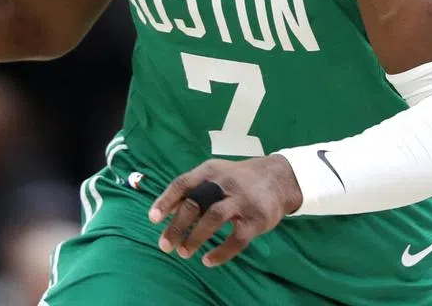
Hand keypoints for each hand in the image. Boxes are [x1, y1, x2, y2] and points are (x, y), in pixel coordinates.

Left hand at [148, 155, 302, 266]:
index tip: (153, 219)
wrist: (278, 178)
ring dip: (195, 237)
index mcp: (209, 171)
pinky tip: (208, 260)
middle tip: (164, 245)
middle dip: (177, 226)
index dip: (166, 201)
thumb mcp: (214, 174)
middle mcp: (224, 183)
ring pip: (214, 218)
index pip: (182, 184)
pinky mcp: (256, 218)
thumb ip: (192, 189)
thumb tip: (166, 209)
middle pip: (195, 203)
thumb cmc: (237, 179)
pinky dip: (221, 252)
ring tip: (183, 253)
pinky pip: (237, 238)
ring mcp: (241, 200)